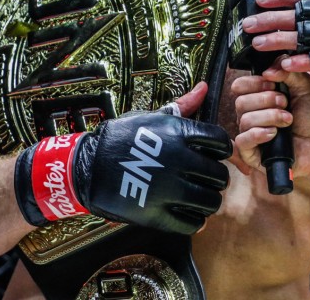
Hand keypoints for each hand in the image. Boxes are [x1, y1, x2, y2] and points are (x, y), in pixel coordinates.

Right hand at [14, 82, 231, 234]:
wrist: (86, 167)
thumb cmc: (121, 138)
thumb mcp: (151, 117)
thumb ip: (182, 105)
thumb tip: (204, 87)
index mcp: (179, 134)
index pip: (221, 142)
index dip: (223, 148)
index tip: (216, 153)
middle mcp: (179, 161)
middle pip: (219, 174)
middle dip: (217, 176)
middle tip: (207, 177)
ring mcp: (169, 190)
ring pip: (211, 201)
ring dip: (209, 199)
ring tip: (199, 195)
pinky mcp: (157, 214)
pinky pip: (192, 223)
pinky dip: (196, 220)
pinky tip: (189, 212)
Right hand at [231, 67, 309, 190]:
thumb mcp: (304, 87)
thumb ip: (289, 73)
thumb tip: (268, 70)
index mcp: (259, 97)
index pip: (240, 86)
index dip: (254, 83)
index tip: (274, 85)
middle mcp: (251, 114)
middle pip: (240, 102)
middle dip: (266, 100)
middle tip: (285, 103)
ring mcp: (250, 133)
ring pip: (244, 120)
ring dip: (269, 117)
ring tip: (287, 120)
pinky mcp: (252, 153)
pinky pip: (243, 141)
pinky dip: (258, 134)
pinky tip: (274, 133)